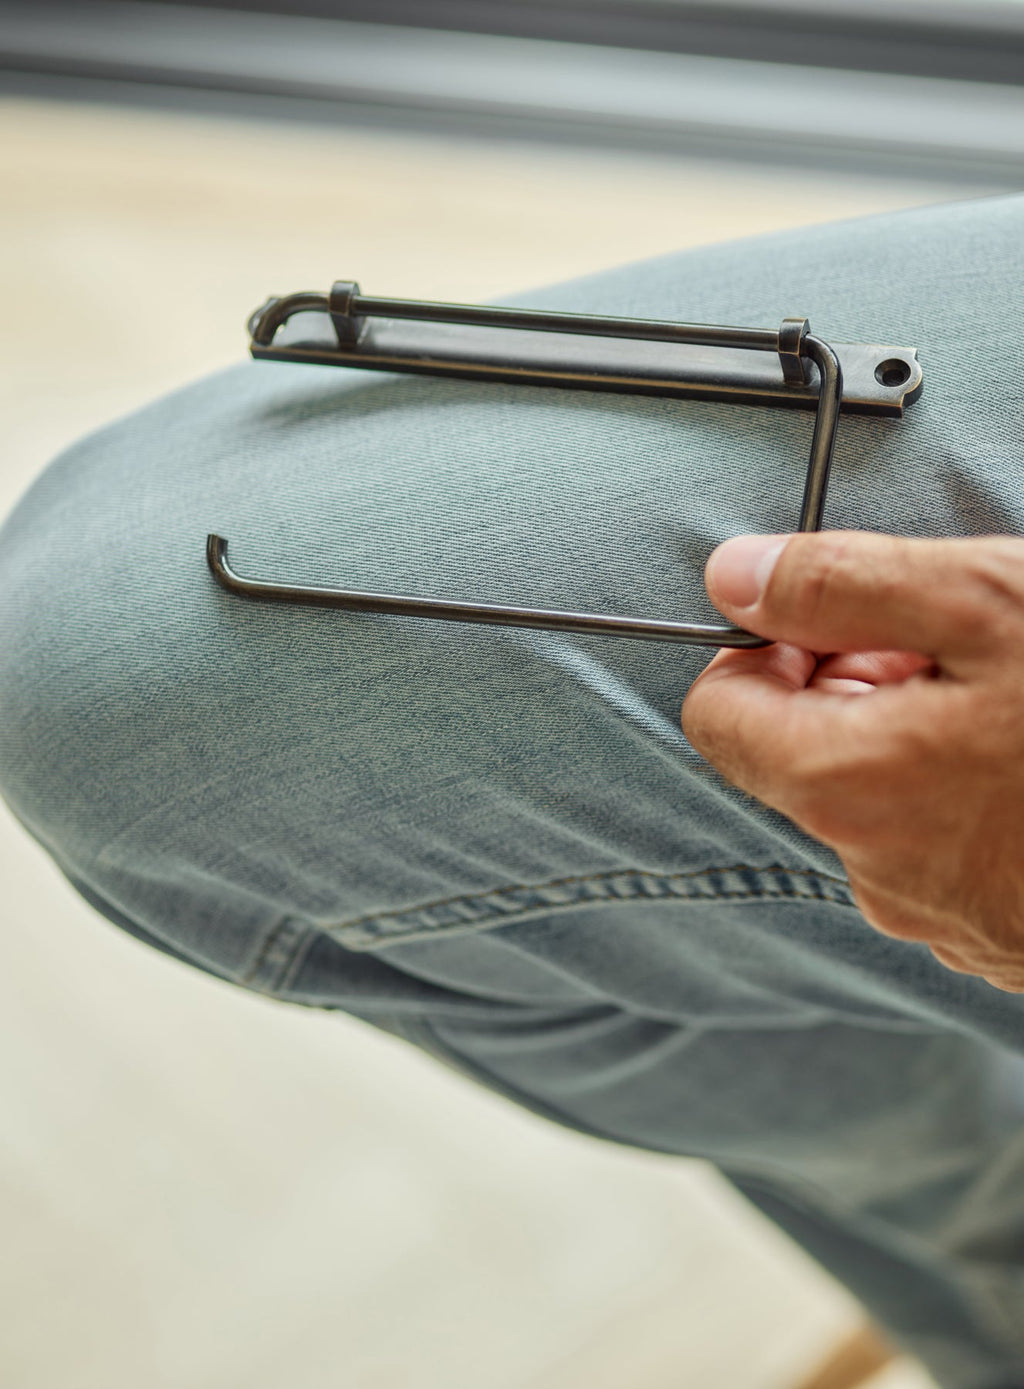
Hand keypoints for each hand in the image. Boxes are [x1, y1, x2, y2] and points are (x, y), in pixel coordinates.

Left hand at [681, 530, 1023, 992]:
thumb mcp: (991, 605)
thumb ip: (843, 584)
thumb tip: (735, 575)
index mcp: (849, 786)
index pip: (719, 714)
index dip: (763, 646)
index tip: (831, 617)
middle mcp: (878, 870)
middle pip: (801, 756)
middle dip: (857, 684)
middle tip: (953, 643)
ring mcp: (944, 919)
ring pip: (879, 804)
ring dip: (920, 739)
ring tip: (1015, 701)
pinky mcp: (1003, 942)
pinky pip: (944, 852)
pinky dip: (970, 798)